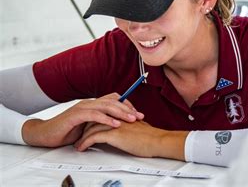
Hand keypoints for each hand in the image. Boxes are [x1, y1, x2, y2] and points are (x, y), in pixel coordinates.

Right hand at [22, 93, 143, 147]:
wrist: (46, 134)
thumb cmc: (68, 131)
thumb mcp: (88, 126)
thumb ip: (101, 122)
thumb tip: (119, 125)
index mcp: (93, 104)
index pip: (114, 99)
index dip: (127, 104)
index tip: (138, 114)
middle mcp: (89, 103)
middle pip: (113, 101)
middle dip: (128, 108)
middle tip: (140, 116)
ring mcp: (82, 107)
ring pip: (106, 106)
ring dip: (120, 112)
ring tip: (131, 119)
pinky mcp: (75, 115)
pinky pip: (94, 115)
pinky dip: (106, 119)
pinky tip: (115, 124)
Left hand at [74, 120, 188, 159]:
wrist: (156, 141)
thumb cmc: (151, 137)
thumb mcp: (139, 127)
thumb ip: (130, 126)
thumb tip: (126, 131)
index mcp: (123, 115)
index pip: (103, 113)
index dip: (94, 120)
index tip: (87, 127)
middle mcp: (117, 117)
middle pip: (94, 119)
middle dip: (84, 127)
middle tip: (78, 135)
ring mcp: (114, 125)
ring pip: (91, 127)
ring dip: (82, 136)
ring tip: (77, 143)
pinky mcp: (113, 134)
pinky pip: (93, 137)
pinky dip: (85, 143)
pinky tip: (82, 147)